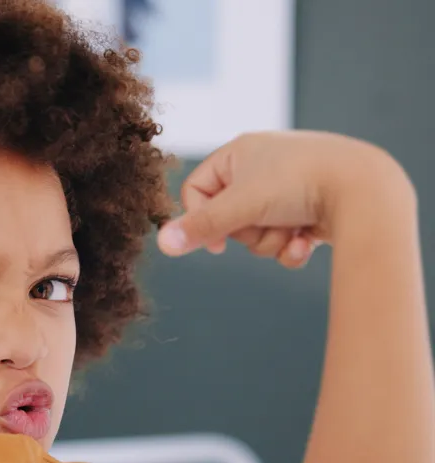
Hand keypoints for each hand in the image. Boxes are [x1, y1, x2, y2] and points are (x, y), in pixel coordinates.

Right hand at [157, 130, 412, 267]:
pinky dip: (291, 245)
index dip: (200, 219)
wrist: (365, 187)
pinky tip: (307, 242)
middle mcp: (262, 165)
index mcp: (240, 152)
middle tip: (264, 226)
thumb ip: (201, 227)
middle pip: (229, 216)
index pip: (197, 190)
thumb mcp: (242, 205)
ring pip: (257, 230)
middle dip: (246, 233)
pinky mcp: (311, 206)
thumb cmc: (300, 183)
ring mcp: (288, 186)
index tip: (215, 242)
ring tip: (293, 232)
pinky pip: (284, 235)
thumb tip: (162, 244)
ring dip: (270, 241)